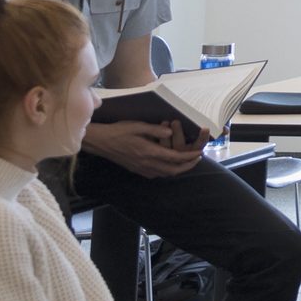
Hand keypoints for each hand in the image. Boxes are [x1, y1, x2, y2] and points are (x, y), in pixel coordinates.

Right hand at [80, 121, 206, 177]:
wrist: (100, 142)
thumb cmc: (119, 131)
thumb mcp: (137, 126)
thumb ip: (155, 130)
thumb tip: (171, 132)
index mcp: (149, 152)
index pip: (176, 158)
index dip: (190, 156)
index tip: (200, 153)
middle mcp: (147, 164)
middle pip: (174, 170)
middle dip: (188, 166)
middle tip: (197, 159)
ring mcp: (141, 169)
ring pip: (165, 174)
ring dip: (178, 169)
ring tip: (186, 161)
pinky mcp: (137, 170)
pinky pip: (156, 174)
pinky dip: (167, 171)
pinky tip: (169, 164)